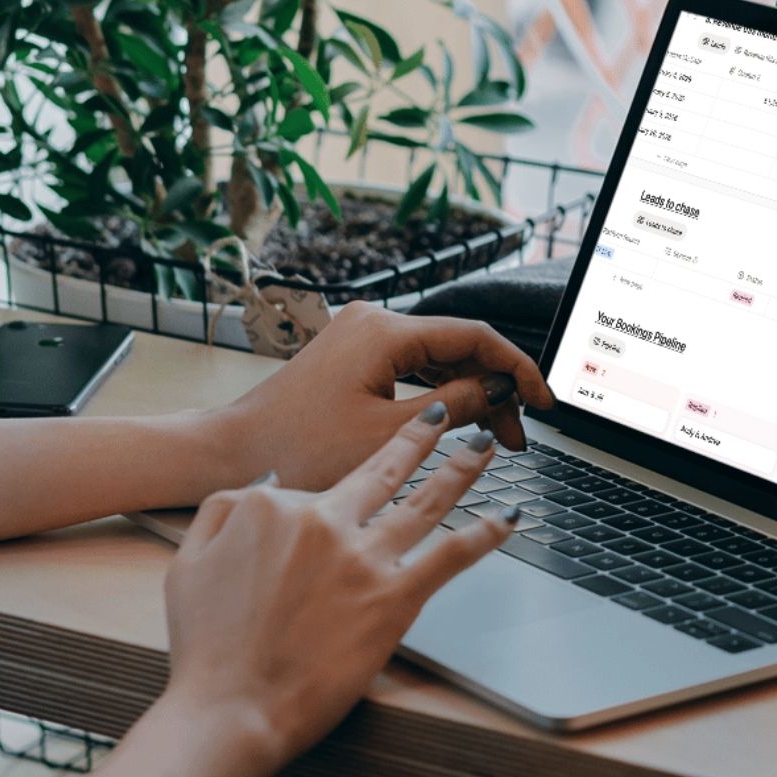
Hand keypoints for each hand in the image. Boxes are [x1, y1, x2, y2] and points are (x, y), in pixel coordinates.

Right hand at [161, 404, 512, 769]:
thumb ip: (224, 511)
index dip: (332, 499)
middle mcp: (325, 521)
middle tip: (444, 418)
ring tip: (484, 446)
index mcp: (276, 506)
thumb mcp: (189, 561)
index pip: (320, 487)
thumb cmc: (207, 648)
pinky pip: (449, 555)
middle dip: (421, 438)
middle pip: (385, 469)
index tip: (347, 498)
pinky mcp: (393, 599)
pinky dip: (484, 534)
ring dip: (460, 469)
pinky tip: (507, 519)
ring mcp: (363, 558)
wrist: (228, 710)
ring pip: (425, 500)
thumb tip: (269, 484)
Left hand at [201, 300, 552, 495]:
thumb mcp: (389, 435)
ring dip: (470, 395)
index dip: (516, 368)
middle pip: (458, 346)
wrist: (232, 454)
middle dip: (495, 390)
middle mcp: (374, 322)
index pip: (474, 336)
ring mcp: (362, 338)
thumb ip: (455, 407)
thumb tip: (499, 392)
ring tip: (496, 439)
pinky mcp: (353, 359)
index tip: (543, 401)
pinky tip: (459, 425)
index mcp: (385, 331)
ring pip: (438, 359)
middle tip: (517, 437)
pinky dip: (440, 396)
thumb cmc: (298, 449)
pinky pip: (413, 368)